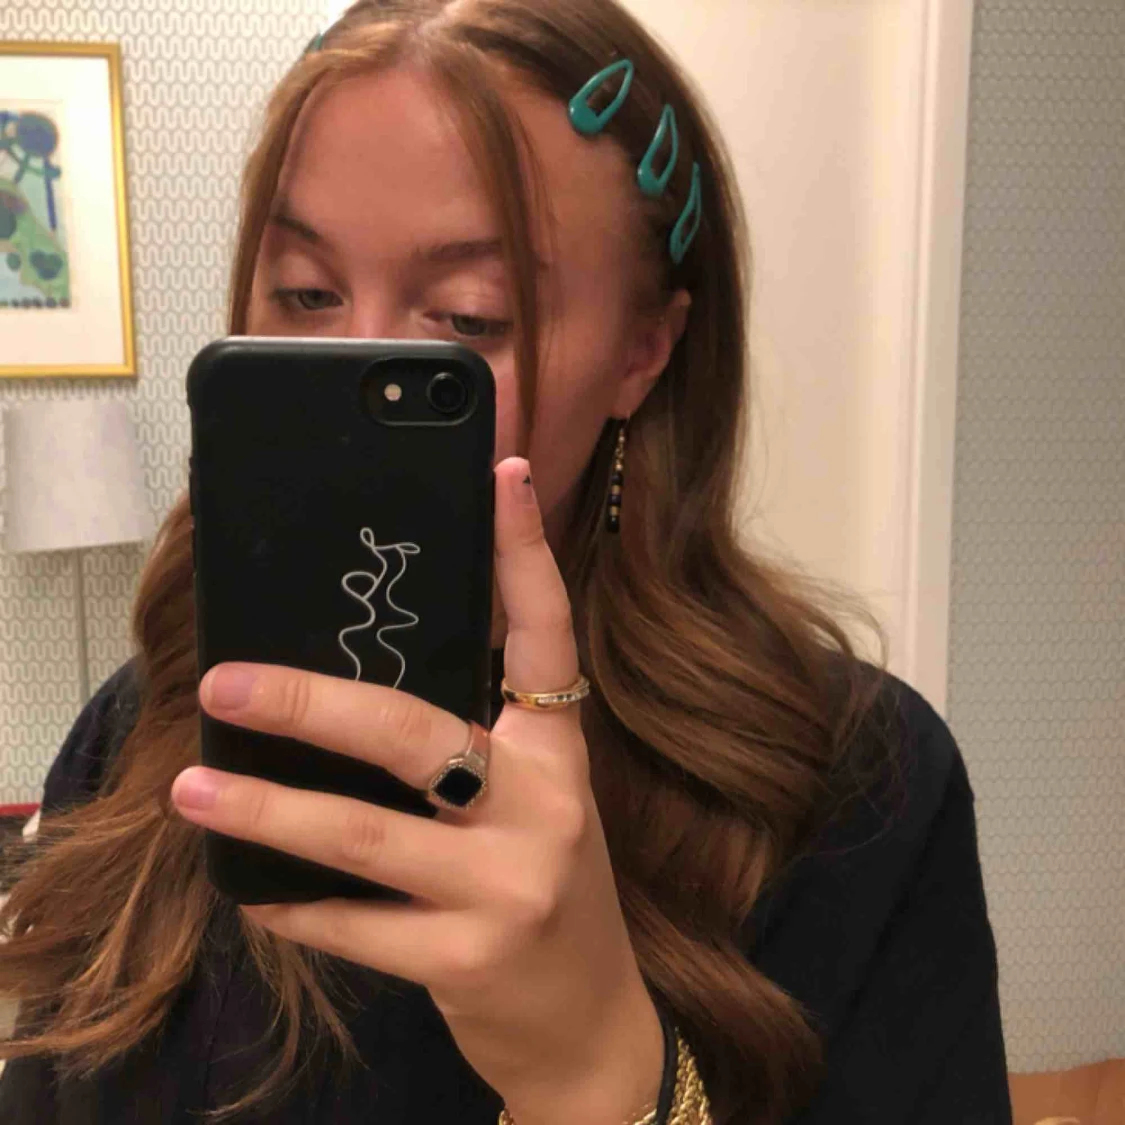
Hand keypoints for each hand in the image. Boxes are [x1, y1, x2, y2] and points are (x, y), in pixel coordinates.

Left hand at [170, 457, 662, 1124]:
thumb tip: (352, 683)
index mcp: (560, 755)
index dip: (525, 555)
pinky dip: (295, 907)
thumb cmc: (546, 889)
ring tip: (195, 790)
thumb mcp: (528, 803)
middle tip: (226, 683)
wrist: (588, 1022)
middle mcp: (546, 810)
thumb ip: (469, 743)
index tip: (504, 474)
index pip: (547, 639)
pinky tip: (252, 890)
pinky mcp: (468, 962)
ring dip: (270, 813)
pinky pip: (355, 927)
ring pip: (368, 836)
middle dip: (313, 707)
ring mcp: (510, 888)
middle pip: (419, 736)